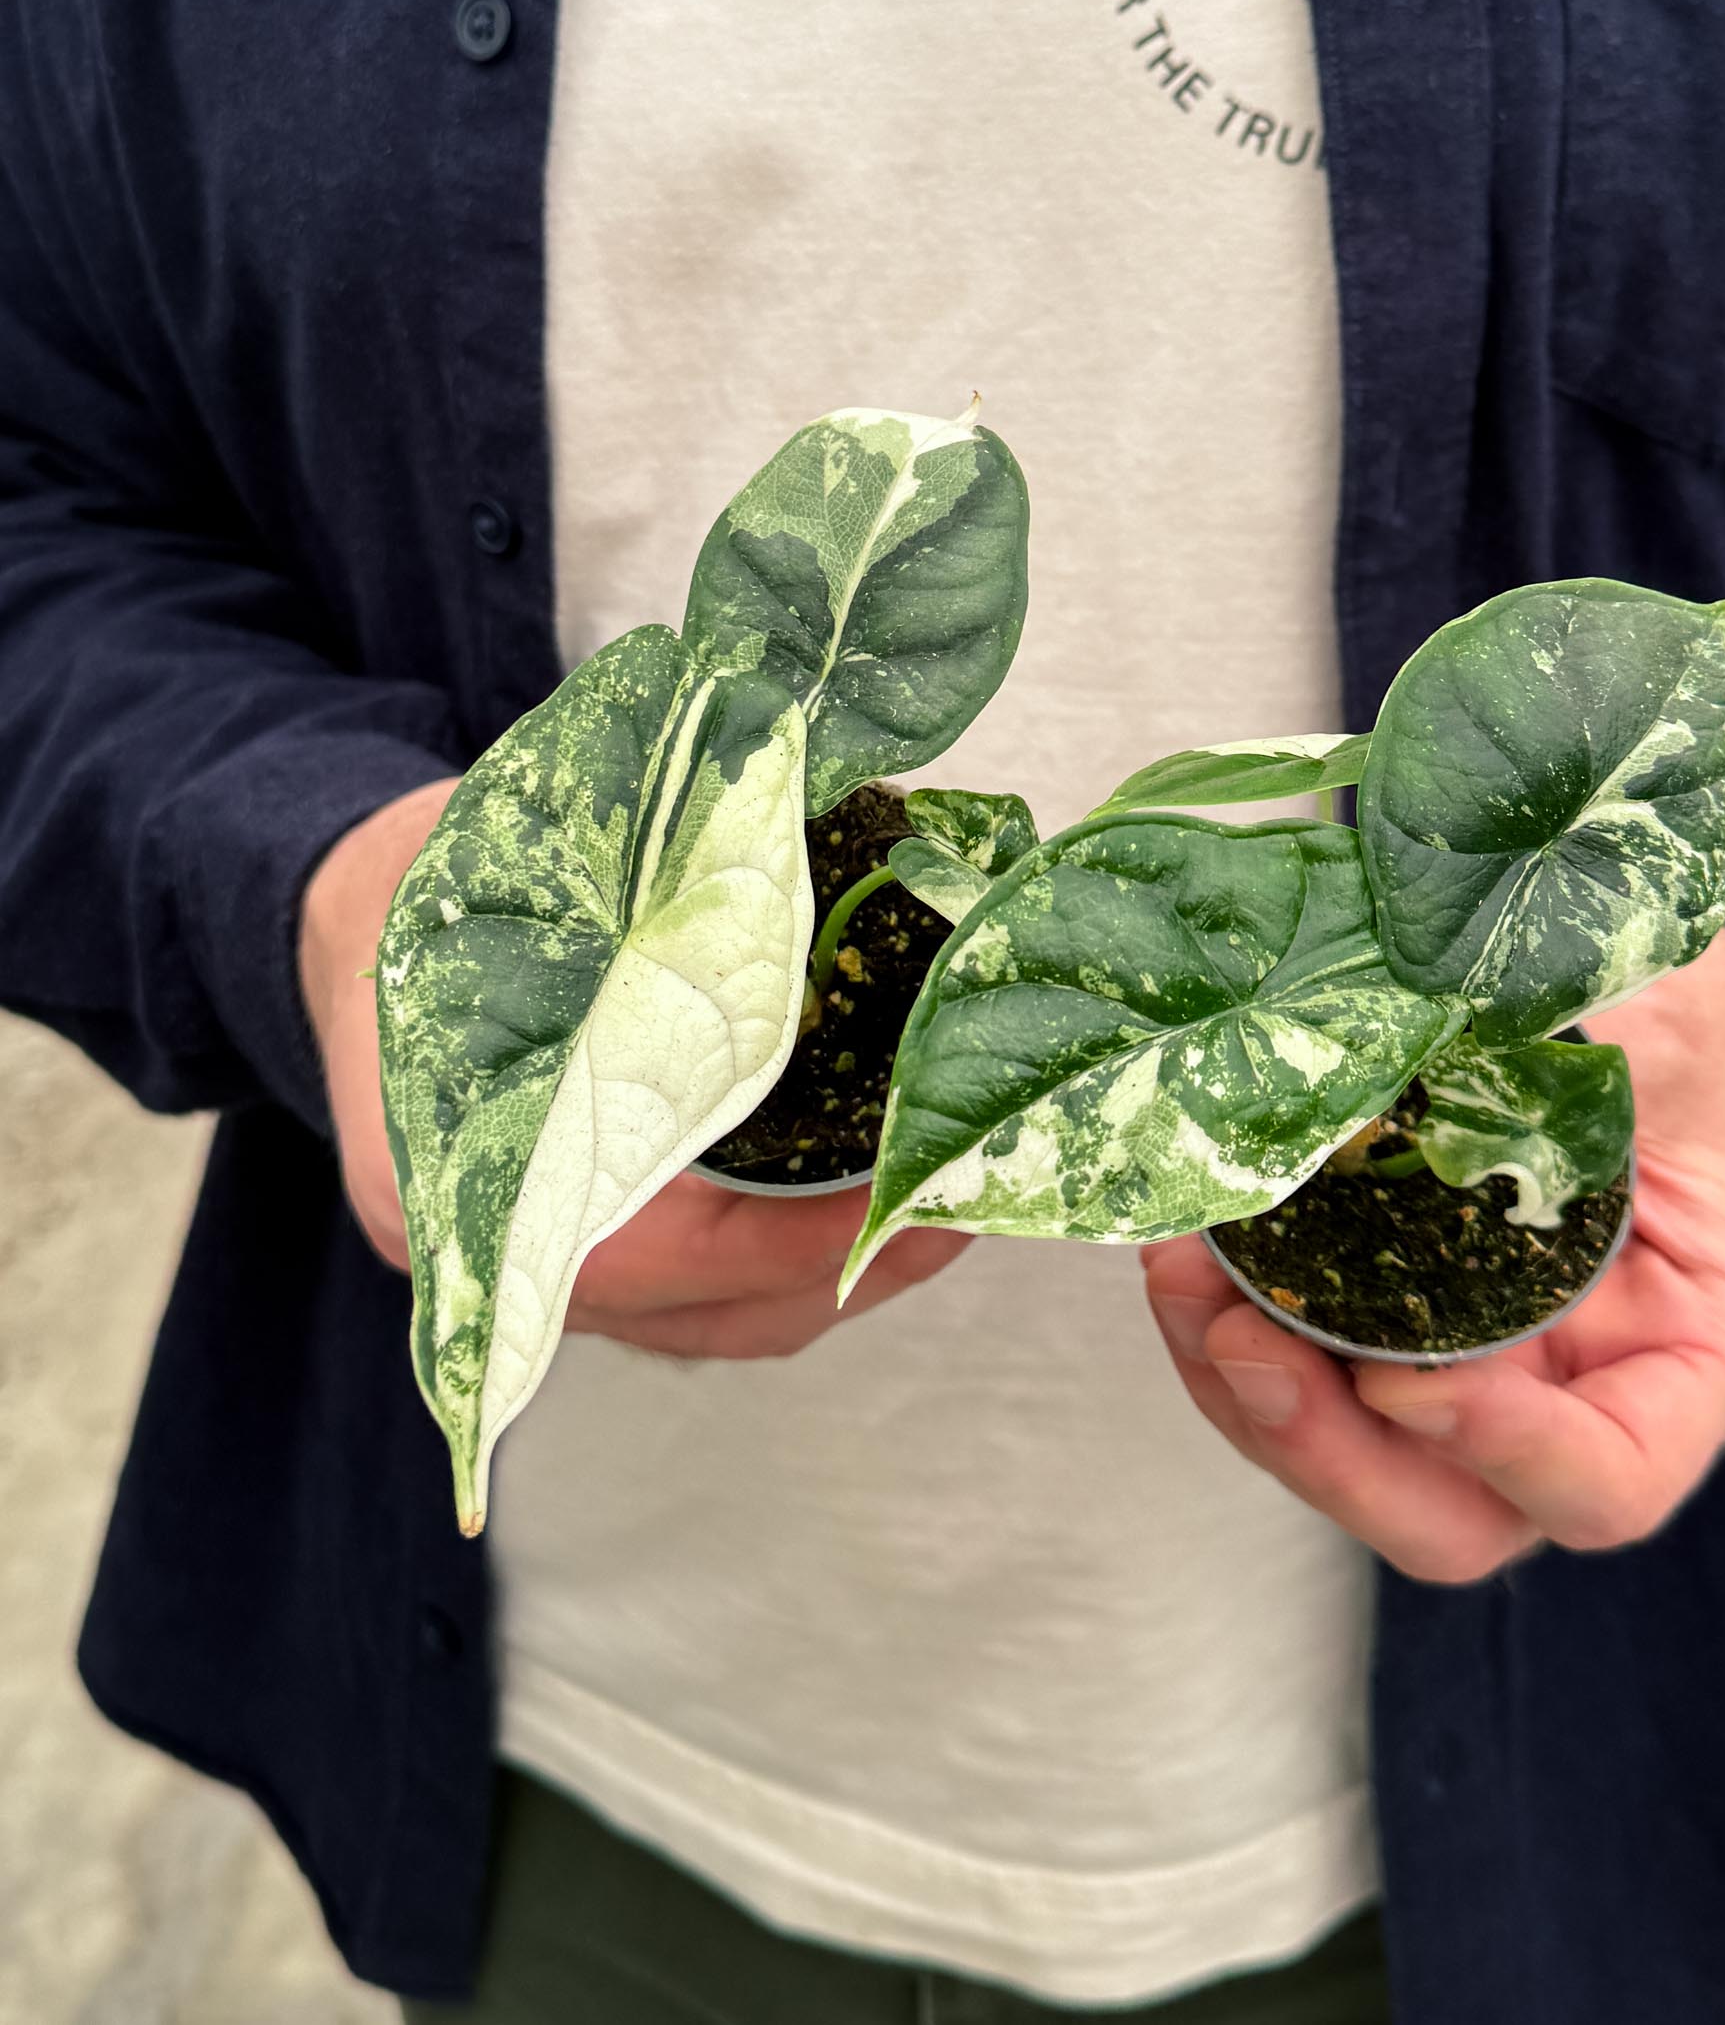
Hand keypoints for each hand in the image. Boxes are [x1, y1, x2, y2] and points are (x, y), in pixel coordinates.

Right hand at [298, 781, 961, 1358]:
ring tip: (933, 1209)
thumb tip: (836, 848)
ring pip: (706, 1320)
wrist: (320, 913)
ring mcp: (522, 1267)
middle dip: (843, 1270)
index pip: (652, 1254)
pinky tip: (851, 1200)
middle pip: (699, 1314)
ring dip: (825, 1277)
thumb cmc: (422, 884)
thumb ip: (655, 889)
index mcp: (463, 1164)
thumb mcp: (526, 866)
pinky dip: (779, 1263)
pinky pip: (691, 1297)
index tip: (906, 1195)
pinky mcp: (562, 1251)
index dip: (791, 1240)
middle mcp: (488, 1253)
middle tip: (960, 1206)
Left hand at [1140, 928, 1724, 1580]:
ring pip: (1348, 1463)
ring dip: (1244, 1391)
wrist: (1643, 1028)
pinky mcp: (1380, 1345)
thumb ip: (1588, 1072)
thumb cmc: (1680, 1044)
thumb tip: (1427, 1051)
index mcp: (1689, 1363)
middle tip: (1245, 1342)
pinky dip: (1228, 1329)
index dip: (1507, 1454)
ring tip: (1182, 1275)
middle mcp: (1573, 1409)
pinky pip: (1301, 1384)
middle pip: (1448, 1518)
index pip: (1609, 1483)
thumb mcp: (1672, 1041)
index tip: (1401, 1378)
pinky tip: (1184, 1247)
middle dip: (1328, 1449)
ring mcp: (1469, 1390)